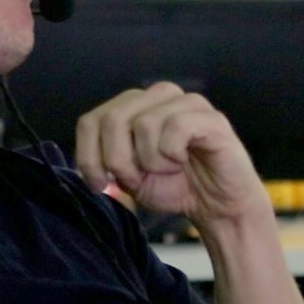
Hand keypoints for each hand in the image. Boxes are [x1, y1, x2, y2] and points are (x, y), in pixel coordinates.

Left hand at [73, 82, 270, 228]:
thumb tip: (86, 164)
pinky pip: (174, 127)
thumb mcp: (129, 176)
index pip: (91, 121)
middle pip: (112, 120)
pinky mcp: (209, 117)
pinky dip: (171, 154)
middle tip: (136, 180)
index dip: (88, 156)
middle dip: (118, 161)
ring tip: (167, 169)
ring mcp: (185, 102)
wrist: (217, 206)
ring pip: (142, 124)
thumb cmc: (176, 187)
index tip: (99, 184)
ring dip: (149, 161)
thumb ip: (106, 161)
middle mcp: (157, 96)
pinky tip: (183, 161)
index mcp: (134, 107)